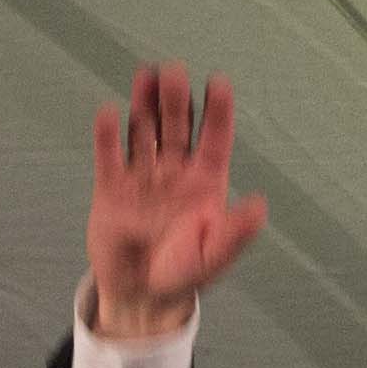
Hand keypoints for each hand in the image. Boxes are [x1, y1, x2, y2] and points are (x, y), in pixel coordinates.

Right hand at [86, 63, 269, 339]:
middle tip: (174, 72)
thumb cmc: (183, 275)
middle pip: (177, 126)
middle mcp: (175, 171)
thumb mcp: (214, 257)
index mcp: (205, 182)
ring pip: (144, 131)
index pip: (215, 137)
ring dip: (144, 105)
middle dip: (176, 99)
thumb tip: (258, 205)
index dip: (217, 111)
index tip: (218, 83)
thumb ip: (235, 233)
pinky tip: (110, 113)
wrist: (139, 295)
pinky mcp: (111, 188)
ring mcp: (142, 177)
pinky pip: (110, 156)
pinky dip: (108, 135)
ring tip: (146, 76)